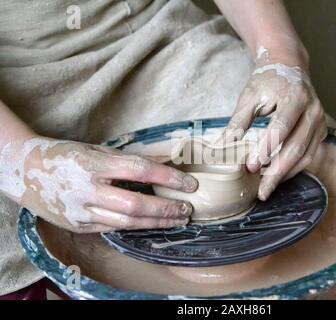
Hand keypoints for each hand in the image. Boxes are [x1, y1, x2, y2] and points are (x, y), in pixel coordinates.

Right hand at [0, 136, 197, 232]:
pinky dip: (136, 226)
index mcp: (93, 164)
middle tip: (187, 209)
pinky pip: (113, 228)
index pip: (139, 170)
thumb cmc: (65, 155)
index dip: (168, 177)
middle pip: (135, 205)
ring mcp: (81, 210)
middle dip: (166, 209)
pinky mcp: (78, 225)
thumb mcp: (96, 149)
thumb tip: (164, 159)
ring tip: (177, 219)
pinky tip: (152, 223)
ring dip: (156, 222)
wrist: (24, 171)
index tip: (189, 184)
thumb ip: (129, 159)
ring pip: (126, 222)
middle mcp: (87, 189)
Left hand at [223, 47, 326, 200]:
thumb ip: (238, 121)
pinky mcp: (320, 131)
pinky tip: (278, 176)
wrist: (289, 66)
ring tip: (267, 188)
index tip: (250, 166)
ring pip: (305, 155)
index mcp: (295, 97)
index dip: (266, 149)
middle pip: (296, 147)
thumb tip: (221, 147)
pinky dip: (294, 168)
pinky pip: (309, 155)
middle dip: (277, 171)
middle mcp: (313, 110)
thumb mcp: (249, 96)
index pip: (281, 128)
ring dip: (286, 174)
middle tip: (261, 190)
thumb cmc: (267, 81)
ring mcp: (320, 121)